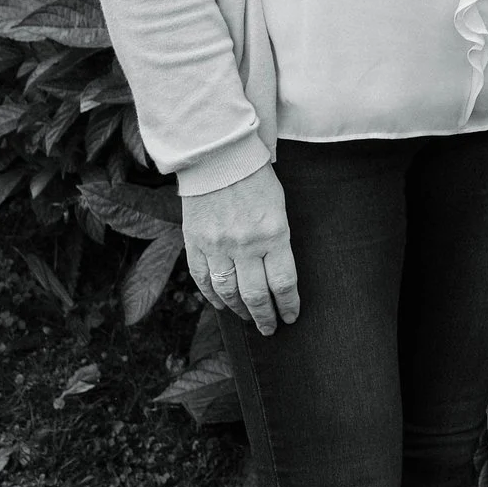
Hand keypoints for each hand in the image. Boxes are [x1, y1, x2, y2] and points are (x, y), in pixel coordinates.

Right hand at [182, 165, 299, 335]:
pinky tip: (222, 305)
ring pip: (228, 293)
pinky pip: (203, 280)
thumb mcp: (280, 207)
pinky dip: (213, 297)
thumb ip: (279, 240)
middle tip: (271, 328)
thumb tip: (280, 276)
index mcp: (274, 234)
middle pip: (256, 295)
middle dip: (265, 316)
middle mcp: (245, 245)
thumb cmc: (256, 179)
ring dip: (240, 311)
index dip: (288, 305)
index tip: (291, 317)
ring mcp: (217, 246)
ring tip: (249, 319)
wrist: (219, 158)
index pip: (284, 283)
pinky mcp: (195, 243)